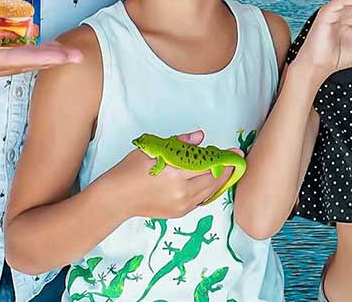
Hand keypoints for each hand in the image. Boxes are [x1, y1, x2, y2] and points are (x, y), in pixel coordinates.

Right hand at [0, 21, 83, 84]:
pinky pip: (11, 60)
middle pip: (23, 65)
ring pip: (20, 63)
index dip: (41, 57)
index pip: (14, 60)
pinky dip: (29, 54)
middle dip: (51, 60)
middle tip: (78, 55)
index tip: (64, 56)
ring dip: (43, 58)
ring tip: (66, 52)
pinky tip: (40, 48)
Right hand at [102, 131, 228, 218]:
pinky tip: (211, 181)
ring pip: (209, 192)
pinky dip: (208, 190)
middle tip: (235, 159)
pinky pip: (200, 200)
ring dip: (220, 180)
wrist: (117, 198)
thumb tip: (200, 137)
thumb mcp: (152, 150)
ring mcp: (181, 205)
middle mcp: (181, 192)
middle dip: (226, 169)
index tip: (234, 152)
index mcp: (174, 173)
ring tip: (226, 169)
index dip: (223, 158)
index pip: (207, 164)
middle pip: (213, 180)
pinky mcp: (179, 213)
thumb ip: (179, 143)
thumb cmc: (130, 170)